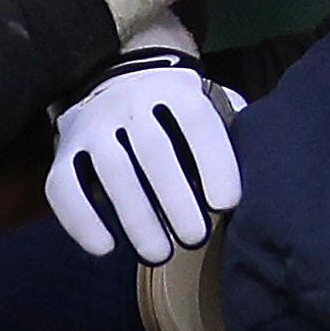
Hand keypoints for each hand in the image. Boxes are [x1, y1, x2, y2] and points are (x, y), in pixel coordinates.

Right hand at [47, 43, 242, 261]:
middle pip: (154, 151)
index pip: (197, 123)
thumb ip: (232, 126)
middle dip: (176, 199)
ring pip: (112, 171)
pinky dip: (80, 220)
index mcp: (176, 91)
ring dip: (136, 218)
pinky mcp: (61, 152)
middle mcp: (131, 103)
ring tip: (159, 254)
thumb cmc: (174, 110)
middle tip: (195, 237)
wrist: (110, 77)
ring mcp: (93, 126)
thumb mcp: (207, 102)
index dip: (214, 163)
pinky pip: (63, 186)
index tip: (227, 204)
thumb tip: (268, 162)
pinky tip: (104, 249)